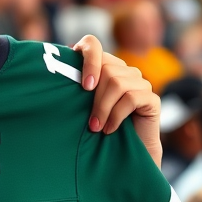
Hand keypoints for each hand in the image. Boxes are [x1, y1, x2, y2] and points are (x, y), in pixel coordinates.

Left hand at [72, 35, 161, 167]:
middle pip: (106, 68)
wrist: (120, 158)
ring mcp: (139, 83)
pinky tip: (110, 129)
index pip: (92, 44)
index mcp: (101, 67)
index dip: (87, 59)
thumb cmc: (93, 131)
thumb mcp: (77, 107)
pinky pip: (131, 98)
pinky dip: (117, 116)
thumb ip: (69, 88)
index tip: (83, 87)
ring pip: (117, 83)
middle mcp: (122, 70)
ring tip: (96, 128)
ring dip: (104, 109)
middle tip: (89, 123)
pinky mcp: (151, 98)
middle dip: (94, 99)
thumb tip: (50, 71)